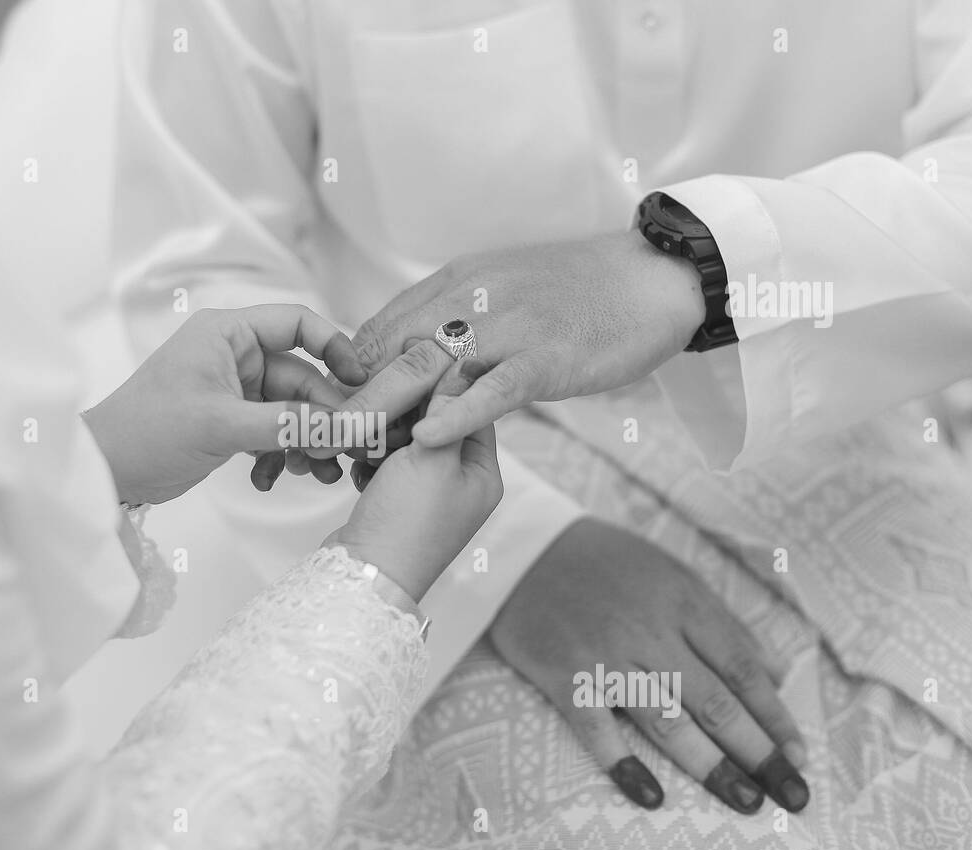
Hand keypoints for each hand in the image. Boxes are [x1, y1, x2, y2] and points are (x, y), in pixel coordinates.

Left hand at [83, 305, 365, 504]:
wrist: (104, 471)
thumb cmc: (148, 432)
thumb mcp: (222, 427)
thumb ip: (287, 425)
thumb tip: (344, 428)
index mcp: (228, 333)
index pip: (298, 322)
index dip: (335, 348)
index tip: (361, 381)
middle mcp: (234, 354)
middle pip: (302, 376)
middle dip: (323, 416)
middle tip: (342, 451)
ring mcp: (234, 389)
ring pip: (292, 410)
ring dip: (307, 441)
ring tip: (317, 474)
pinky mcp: (231, 421)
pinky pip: (274, 431)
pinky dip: (281, 454)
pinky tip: (275, 479)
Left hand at [320, 230, 703, 454]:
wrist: (652, 276)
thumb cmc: (576, 289)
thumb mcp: (498, 289)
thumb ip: (453, 317)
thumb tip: (412, 355)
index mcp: (452, 284)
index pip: (379, 332)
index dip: (347, 377)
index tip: (329, 416)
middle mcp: (468, 299)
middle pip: (389, 350)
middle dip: (350, 398)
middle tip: (320, 443)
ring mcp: (506, 328)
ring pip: (429, 367)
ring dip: (385, 410)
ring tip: (350, 450)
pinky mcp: (544, 356)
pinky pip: (492, 387)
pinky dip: (456, 413)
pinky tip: (426, 439)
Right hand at [328, 361, 502, 602]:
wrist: (364, 575)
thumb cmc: (408, 521)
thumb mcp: (433, 456)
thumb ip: (448, 407)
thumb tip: (464, 361)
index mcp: (483, 476)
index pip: (471, 411)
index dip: (443, 387)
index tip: (413, 366)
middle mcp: (460, 487)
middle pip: (436, 428)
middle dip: (405, 416)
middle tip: (383, 404)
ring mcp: (427, 499)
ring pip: (405, 446)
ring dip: (383, 438)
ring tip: (367, 442)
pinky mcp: (395, 507)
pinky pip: (385, 468)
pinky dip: (370, 462)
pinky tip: (357, 465)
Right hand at [489, 517, 809, 814]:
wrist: (523, 551)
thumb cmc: (605, 564)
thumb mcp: (672, 574)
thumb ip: (723, 622)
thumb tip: (777, 672)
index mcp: (682, 602)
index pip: (742, 667)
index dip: (775, 715)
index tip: (798, 753)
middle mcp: (650, 630)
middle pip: (715, 701)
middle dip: (758, 751)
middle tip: (790, 792)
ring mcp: (606, 656)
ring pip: (668, 720)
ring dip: (711, 765)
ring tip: (745, 799)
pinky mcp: (565, 676)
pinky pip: (598, 730)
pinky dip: (624, 764)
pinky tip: (651, 794)